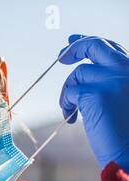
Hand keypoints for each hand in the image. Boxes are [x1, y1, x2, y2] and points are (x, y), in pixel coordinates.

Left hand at [59, 34, 128, 171]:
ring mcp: (112, 79)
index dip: (89, 43)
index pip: (111, 48)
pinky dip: (66, 104)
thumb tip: (86, 70)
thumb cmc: (125, 133)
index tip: (73, 43)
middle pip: (95, 46)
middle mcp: (127, 69)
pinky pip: (70, 92)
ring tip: (71, 111)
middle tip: (61, 57)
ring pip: (78, 74)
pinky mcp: (95, 93)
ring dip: (68, 92)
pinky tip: (71, 118)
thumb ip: (110, 81)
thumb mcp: (122, 98)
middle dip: (74, 49)